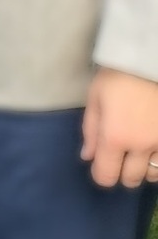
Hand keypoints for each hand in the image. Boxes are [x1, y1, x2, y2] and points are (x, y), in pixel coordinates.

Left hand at [81, 67, 157, 187]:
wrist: (149, 60)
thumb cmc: (118, 76)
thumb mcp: (95, 100)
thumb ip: (91, 131)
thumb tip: (88, 157)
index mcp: (115, 137)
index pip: (106, 176)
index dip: (101, 176)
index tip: (101, 168)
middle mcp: (142, 145)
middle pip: (131, 178)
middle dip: (121, 173)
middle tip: (118, 159)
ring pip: (154, 174)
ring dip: (144, 169)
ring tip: (138, 154)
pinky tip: (153, 150)